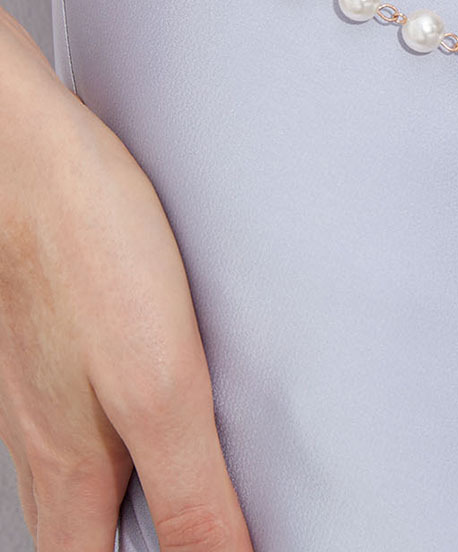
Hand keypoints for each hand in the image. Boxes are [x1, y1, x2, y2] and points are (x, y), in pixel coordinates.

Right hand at [0, 9, 253, 549]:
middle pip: (84, 534)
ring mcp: (46, 388)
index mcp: (70, 472)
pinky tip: (162, 400)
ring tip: (201, 487)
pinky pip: (88, 416)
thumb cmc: (87, 254)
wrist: (31, 158)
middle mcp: (47, 440)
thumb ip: (191, 493)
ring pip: (85, 477)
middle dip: (145, 542)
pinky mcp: (59, 339)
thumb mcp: (159, 389)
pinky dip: (129, 434)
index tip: (214, 550)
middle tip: (213, 524)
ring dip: (136, 497)